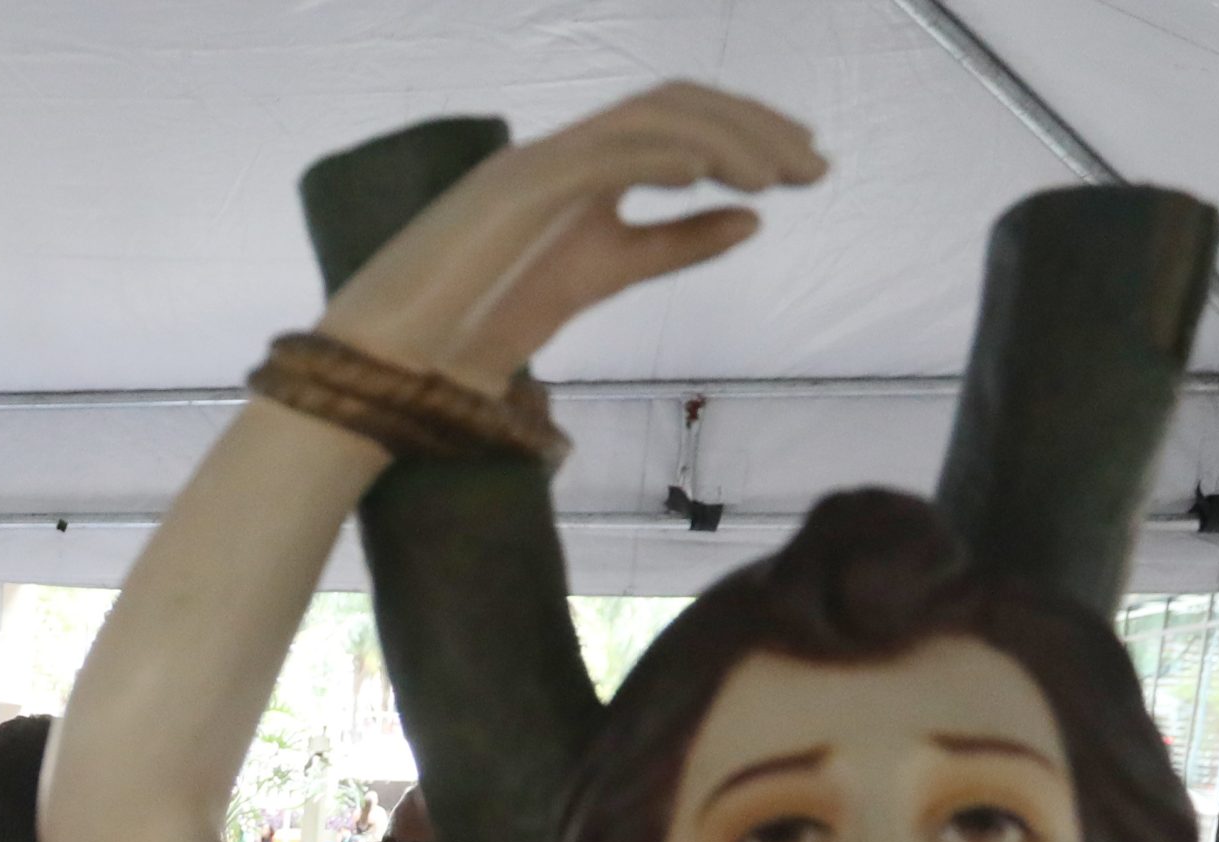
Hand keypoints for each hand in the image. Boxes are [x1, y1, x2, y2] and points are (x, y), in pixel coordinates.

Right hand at [316, 82, 824, 394]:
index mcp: (580, 166)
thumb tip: (755, 220)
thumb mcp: (606, 273)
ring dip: (726, 139)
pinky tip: (715, 178)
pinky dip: (664, 157)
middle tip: (816, 167)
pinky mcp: (516, 191)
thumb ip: (675, 246)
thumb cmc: (486, 318)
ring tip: (781, 176)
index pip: (676, 119)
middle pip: (674, 104)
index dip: (746, 129)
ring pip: (647, 119)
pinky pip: (602, 155)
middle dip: (753, 126)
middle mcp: (561, 150)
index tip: (802, 166)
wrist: (402, 360)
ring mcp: (537, 164)